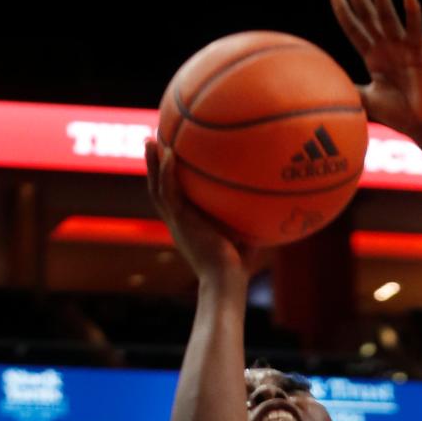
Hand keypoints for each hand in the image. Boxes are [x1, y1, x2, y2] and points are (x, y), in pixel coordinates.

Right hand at [145, 140, 262, 283]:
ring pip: (156, 188)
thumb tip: (271, 204)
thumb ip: (249, 220)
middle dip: (154, 167)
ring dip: (152, 163)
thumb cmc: (238, 268)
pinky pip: (168, 191)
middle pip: (159, 190)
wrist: (226, 280)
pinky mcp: (179, 221)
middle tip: (153, 143)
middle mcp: (178, 223)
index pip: (174, 200)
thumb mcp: (244, 238)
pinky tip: (169, 152)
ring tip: (150, 140)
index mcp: (188, 226)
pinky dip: (167, 172)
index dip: (170, 181)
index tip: (171, 161)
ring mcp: (176, 222)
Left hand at [331, 0, 421, 137]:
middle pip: (369, 15)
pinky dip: (413, 13)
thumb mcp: (368, 101)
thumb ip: (350, 90)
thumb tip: (325, 87)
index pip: (355, 30)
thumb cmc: (400, 114)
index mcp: (374, 58)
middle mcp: (387, 47)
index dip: (345, 13)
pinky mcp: (420, 52)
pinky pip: (415, 30)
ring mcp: (403, 47)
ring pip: (388, 16)